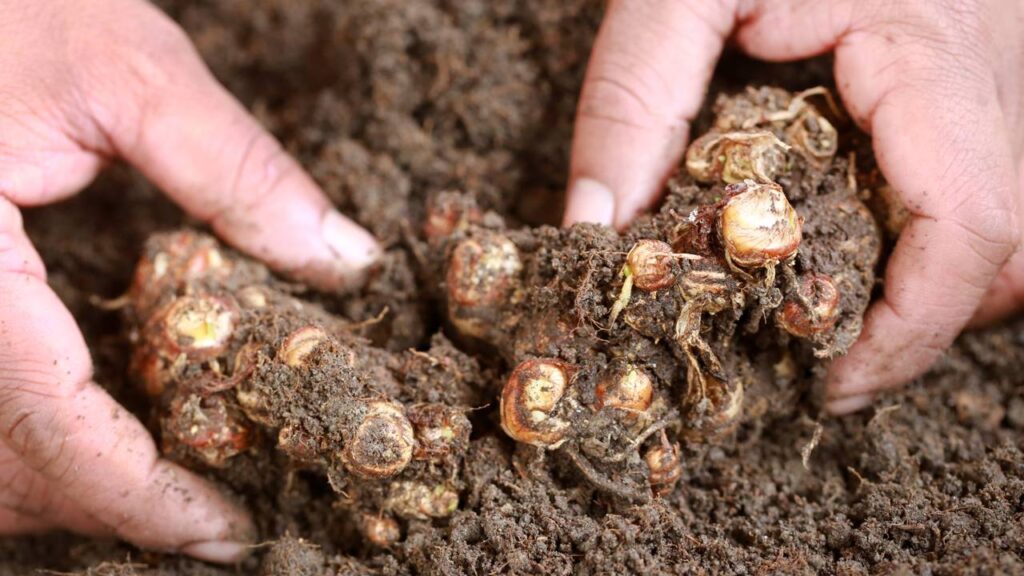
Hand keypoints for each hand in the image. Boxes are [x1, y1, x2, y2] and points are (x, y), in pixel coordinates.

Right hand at [0, 0, 378, 562]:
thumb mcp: (121, 64)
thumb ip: (237, 170)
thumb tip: (344, 261)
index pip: (48, 433)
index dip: (145, 501)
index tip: (229, 528)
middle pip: (2, 474)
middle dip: (111, 506)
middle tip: (213, 503)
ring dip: (69, 484)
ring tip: (169, 474)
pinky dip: (32, 438)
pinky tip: (99, 413)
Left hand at [563, 0, 1022, 413]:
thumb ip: (632, 103)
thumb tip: (596, 233)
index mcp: (928, 48)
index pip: (973, 220)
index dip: (913, 327)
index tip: (834, 380)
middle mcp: (987, 69)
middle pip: (1006, 247)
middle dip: (919, 324)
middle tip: (826, 362)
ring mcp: (993, 75)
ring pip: (1007, 230)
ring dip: (926, 291)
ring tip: (835, 316)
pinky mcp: (969, 81)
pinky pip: (975, 190)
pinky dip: (920, 243)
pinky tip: (849, 245)